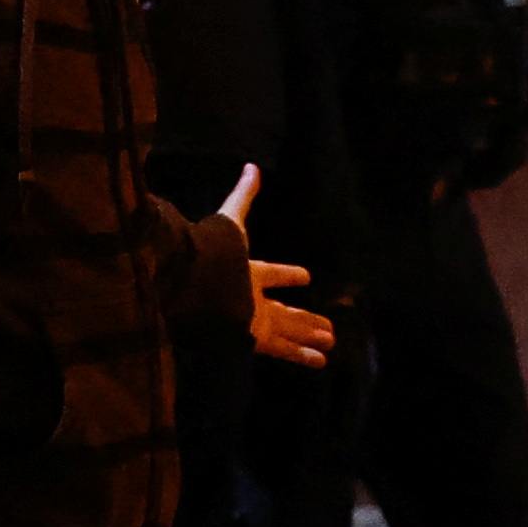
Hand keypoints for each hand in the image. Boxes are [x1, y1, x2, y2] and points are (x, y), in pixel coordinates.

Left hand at [215, 164, 334, 367]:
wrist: (195, 284)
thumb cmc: (214, 253)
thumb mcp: (233, 221)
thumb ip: (243, 196)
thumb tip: (251, 166)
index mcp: (246, 272)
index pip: (271, 273)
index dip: (287, 275)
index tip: (307, 276)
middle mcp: (250, 298)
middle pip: (284, 310)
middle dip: (305, 317)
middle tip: (328, 325)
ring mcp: (253, 320)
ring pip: (289, 330)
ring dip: (310, 335)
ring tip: (332, 342)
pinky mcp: (254, 337)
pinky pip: (283, 348)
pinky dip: (301, 354)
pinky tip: (321, 360)